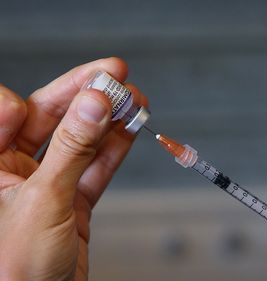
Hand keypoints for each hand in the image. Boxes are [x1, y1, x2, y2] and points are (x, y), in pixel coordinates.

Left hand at [0, 58, 146, 280]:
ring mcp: (48, 186)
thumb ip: (72, 150)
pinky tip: (131, 130)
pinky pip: (97, 168)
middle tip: (116, 77)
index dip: (51, 93)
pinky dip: (117, 149)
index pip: (15, 111)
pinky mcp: (74, 203)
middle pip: (52, 120)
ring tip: (133, 99)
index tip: (86, 84)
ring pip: (81, 142)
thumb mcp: (43, 200)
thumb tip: (94, 105)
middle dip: (87, 97)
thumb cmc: (14, 270)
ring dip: (109, 121)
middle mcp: (14, 171)